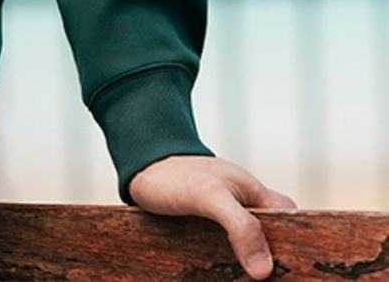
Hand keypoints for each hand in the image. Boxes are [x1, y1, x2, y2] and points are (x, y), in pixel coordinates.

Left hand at [128, 153, 297, 279]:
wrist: (139, 168)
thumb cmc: (174, 175)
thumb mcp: (209, 196)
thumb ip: (240, 226)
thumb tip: (265, 271)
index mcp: (258, 195)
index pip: (295, 227)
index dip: (298, 251)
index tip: (297, 276)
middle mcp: (248, 209)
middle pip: (275, 245)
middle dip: (275, 266)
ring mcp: (228, 221)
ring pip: (250, 253)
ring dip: (249, 270)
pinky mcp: (209, 234)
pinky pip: (227, 256)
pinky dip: (229, 269)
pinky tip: (224, 281)